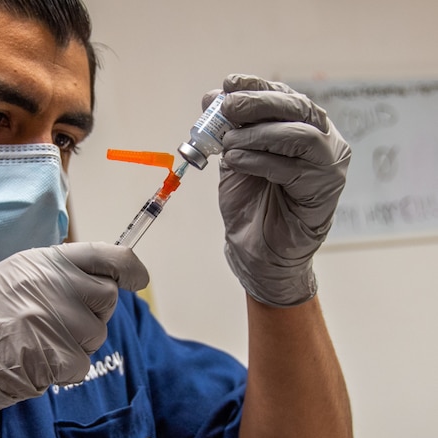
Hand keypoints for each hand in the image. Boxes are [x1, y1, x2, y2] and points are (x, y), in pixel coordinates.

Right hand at [0, 242, 148, 429]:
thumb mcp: (17, 273)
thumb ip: (59, 270)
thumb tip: (102, 275)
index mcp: (47, 262)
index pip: (107, 255)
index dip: (130, 268)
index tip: (139, 278)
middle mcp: (57, 286)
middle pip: (107, 298)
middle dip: (95, 311)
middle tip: (64, 320)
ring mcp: (59, 321)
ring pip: (98, 333)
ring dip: (79, 342)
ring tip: (42, 340)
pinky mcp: (59, 356)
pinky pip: (83, 363)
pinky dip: (66, 367)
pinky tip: (38, 359)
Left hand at [211, 74, 350, 306]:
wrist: (258, 249)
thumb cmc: (251, 202)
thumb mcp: (235, 157)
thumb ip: (230, 129)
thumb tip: (212, 97)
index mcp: (301, 127)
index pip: (284, 95)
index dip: (257, 86)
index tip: (229, 83)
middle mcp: (323, 140)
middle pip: (298, 107)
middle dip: (259, 103)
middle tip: (228, 108)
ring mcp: (329, 164)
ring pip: (300, 134)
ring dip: (258, 135)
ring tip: (228, 144)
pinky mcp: (325, 189)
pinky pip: (293, 167)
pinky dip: (259, 161)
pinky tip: (235, 163)